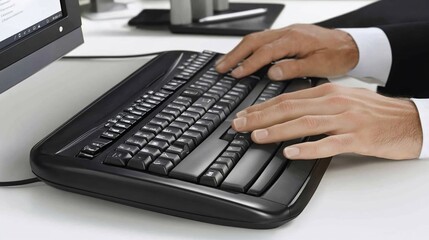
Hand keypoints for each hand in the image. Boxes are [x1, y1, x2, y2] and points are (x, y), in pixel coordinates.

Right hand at [216, 24, 358, 80]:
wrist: (352, 45)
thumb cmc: (338, 55)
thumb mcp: (319, 65)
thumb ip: (294, 68)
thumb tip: (271, 72)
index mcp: (294, 40)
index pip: (265, 52)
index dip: (248, 64)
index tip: (235, 74)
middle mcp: (287, 33)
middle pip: (253, 41)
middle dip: (234, 54)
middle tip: (220, 67)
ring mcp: (286, 33)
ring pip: (255, 38)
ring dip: (238, 50)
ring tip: (225, 62)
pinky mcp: (287, 36)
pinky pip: (262, 39)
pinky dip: (248, 48)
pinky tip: (243, 56)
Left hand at [231, 83, 422, 159]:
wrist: (407, 120)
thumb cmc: (371, 111)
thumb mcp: (340, 99)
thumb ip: (314, 104)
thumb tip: (285, 111)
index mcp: (327, 93)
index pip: (287, 99)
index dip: (262, 108)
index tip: (244, 115)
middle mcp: (333, 103)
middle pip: (290, 108)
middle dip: (261, 117)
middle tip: (239, 125)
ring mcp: (345, 120)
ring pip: (305, 123)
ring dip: (278, 130)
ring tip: (257, 137)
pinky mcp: (357, 138)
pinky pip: (329, 143)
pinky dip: (308, 148)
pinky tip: (291, 152)